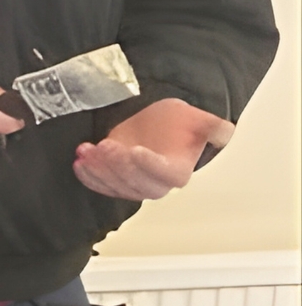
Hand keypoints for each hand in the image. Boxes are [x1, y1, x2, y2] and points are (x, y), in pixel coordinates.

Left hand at [74, 98, 234, 200]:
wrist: (157, 123)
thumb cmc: (179, 122)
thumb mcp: (198, 120)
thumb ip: (214, 128)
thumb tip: (227, 133)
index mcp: (178, 171)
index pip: (165, 174)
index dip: (149, 165)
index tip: (135, 150)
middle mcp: (155, 182)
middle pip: (137, 183)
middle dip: (118, 166)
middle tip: (105, 145)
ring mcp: (133, 182)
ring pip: (116, 185)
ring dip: (99, 170)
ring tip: (86, 150)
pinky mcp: (115, 178)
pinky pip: (101, 184)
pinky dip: (88, 176)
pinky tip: (79, 162)